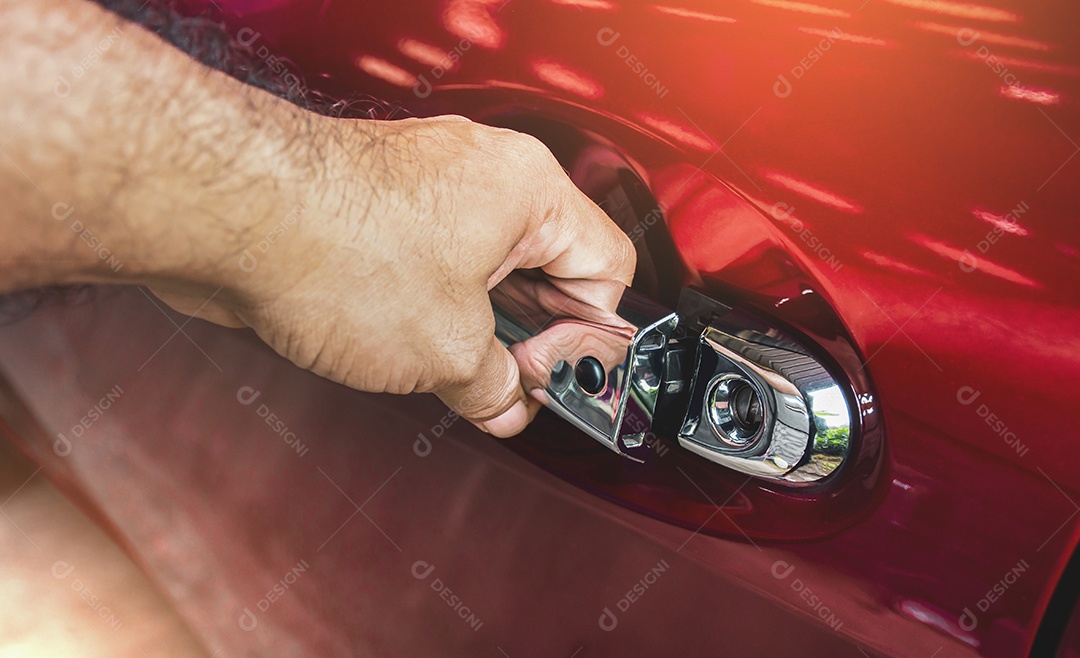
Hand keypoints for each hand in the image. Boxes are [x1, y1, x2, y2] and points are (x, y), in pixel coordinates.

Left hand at [157, 115, 635, 436]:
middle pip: (546, 268)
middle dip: (528, 336)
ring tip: (445, 369)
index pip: (607, 268)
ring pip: (483, 270)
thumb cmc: (335, 246)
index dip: (587, 337)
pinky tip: (399, 345)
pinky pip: (430, 262)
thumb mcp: (448, 348)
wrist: (226, 213)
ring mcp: (426, 185)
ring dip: (474, 327)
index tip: (546, 379)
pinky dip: (427, 308)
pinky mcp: (376, 204)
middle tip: (501, 384)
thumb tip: (506, 403)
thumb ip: (496, 387)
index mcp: (530, 191)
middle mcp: (483, 177)